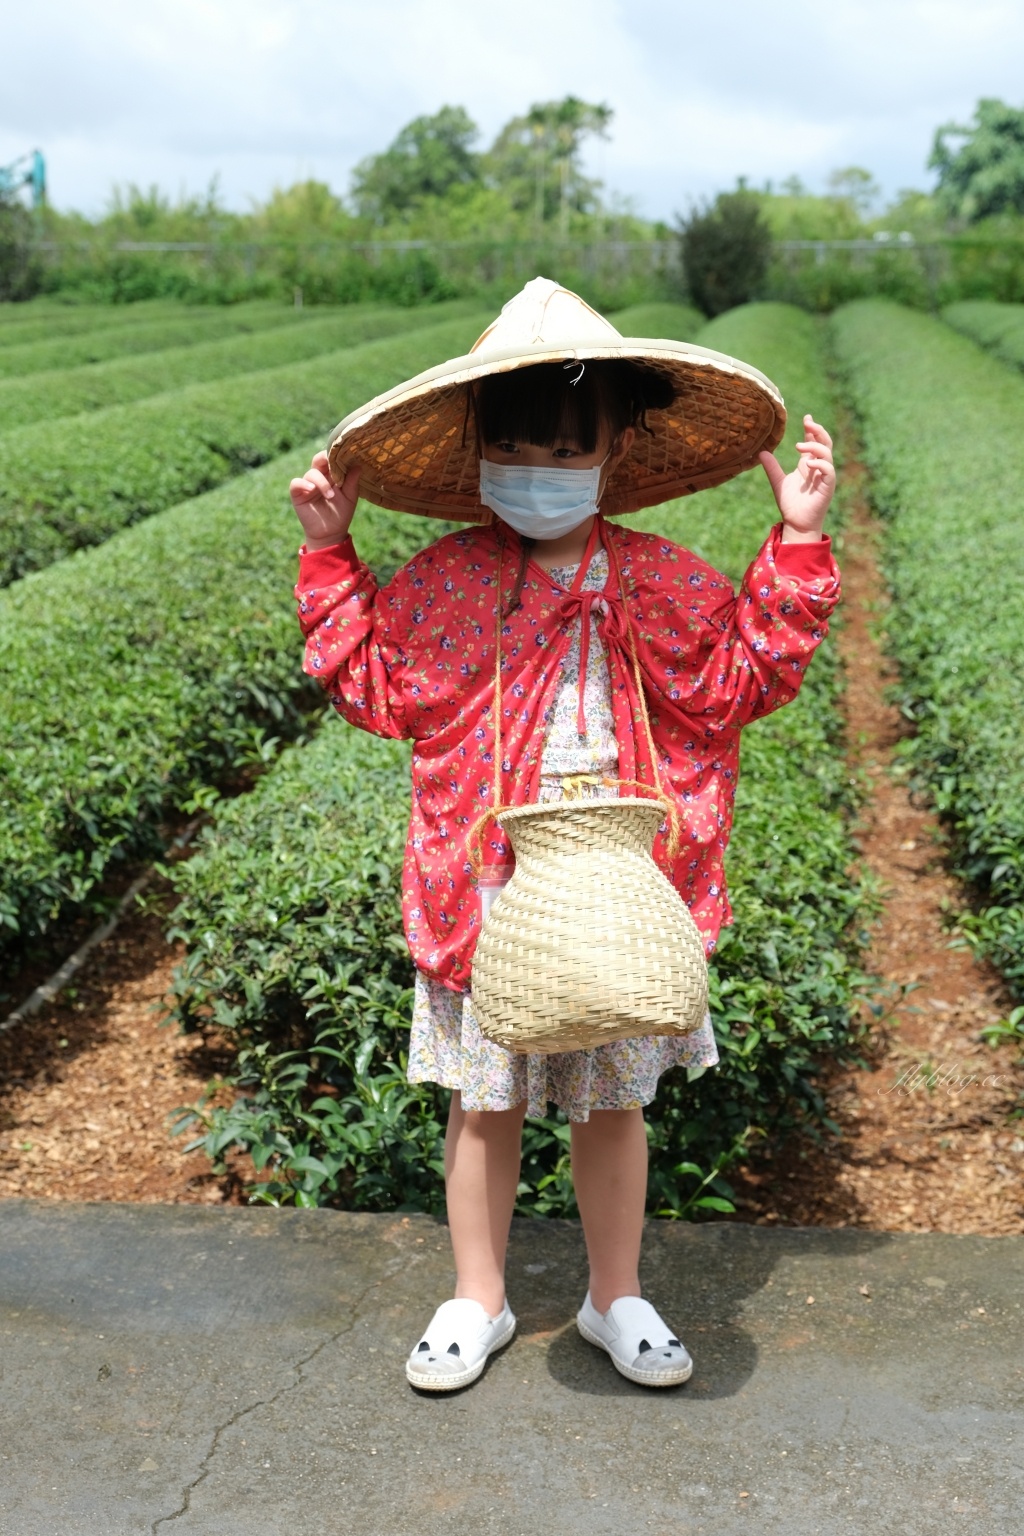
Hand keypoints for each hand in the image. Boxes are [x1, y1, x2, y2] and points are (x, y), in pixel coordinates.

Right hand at [289, 452, 359, 548]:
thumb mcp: (350, 498)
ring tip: (330, 496)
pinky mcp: (297, 493)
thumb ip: (352, 482)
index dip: (336, 455)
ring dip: (321, 483)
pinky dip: (303, 484)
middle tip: (333, 464)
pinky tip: (311, 490)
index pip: (332, 459)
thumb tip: (358, 465)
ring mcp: (308, 484)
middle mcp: (319, 477)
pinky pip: (296, 483)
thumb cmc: (341, 514)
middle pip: (318, 459)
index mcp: (332, 475)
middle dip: (325, 458)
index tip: (345, 455)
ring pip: (311, 473)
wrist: (330, 534)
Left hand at [758, 416, 835, 542]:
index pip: (813, 442)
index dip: (811, 429)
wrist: (796, 523)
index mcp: (808, 464)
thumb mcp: (778, 482)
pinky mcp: (828, 486)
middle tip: (808, 423)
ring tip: (799, 446)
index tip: (806, 418)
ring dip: (815, 446)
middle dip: (818, 431)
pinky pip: (828, 470)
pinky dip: (820, 464)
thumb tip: (761, 452)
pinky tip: (808, 463)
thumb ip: (772, 467)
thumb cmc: (790, 504)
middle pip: (824, 443)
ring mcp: (824, 476)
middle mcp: (818, 468)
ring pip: (827, 453)